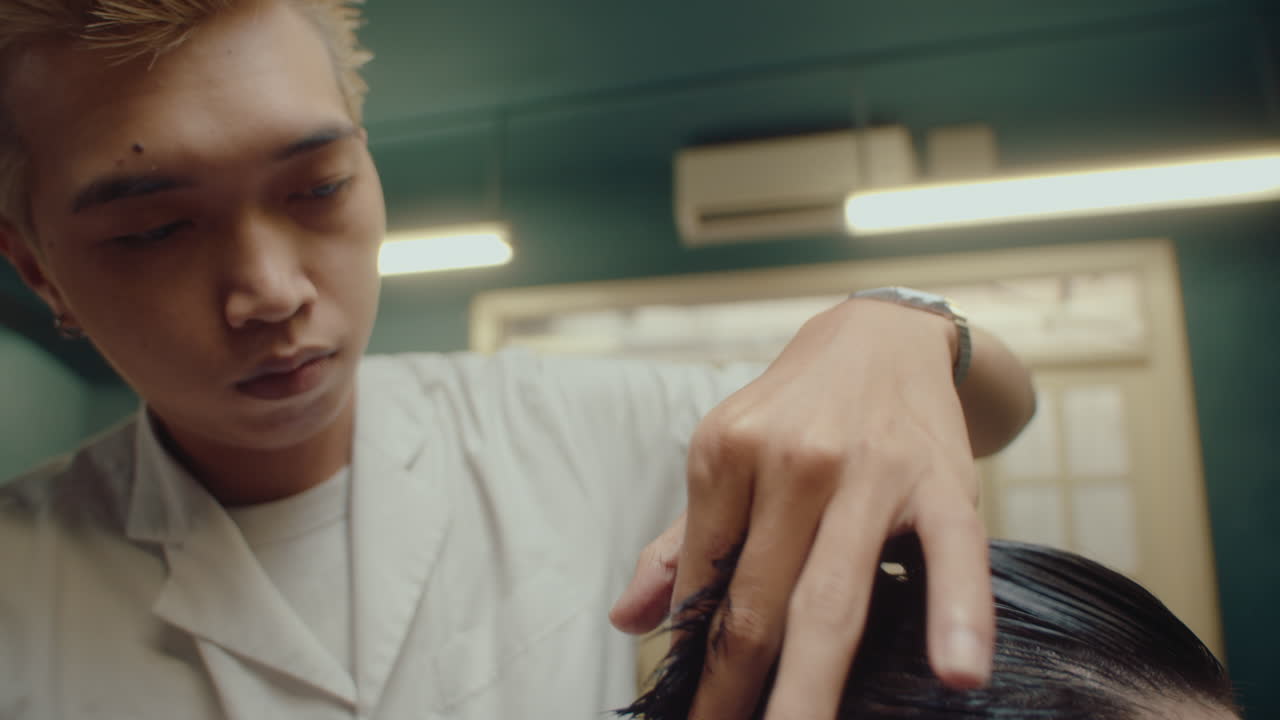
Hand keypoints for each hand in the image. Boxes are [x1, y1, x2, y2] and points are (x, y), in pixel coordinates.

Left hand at [611, 297, 995, 718]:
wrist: (882, 336)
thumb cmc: (796, 411)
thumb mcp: (726, 454)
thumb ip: (681, 544)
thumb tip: (625, 620)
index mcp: (724, 454)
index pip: (704, 580)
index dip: (694, 659)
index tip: (687, 713)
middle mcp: (789, 461)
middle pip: (758, 603)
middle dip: (735, 692)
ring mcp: (867, 471)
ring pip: (833, 597)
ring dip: (810, 686)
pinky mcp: (940, 479)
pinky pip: (953, 552)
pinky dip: (957, 611)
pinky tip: (956, 673)